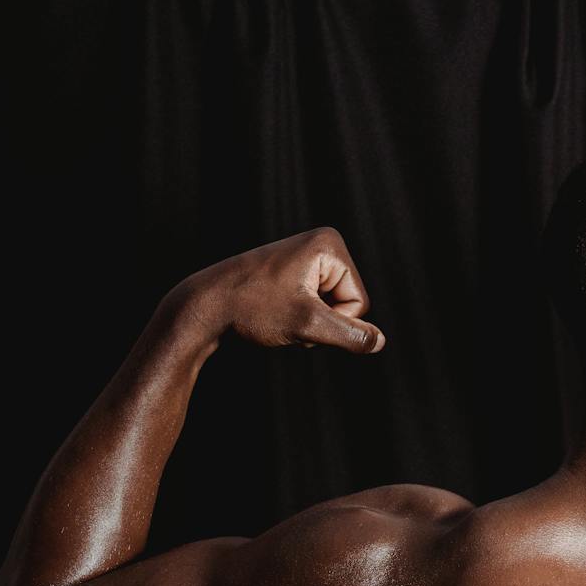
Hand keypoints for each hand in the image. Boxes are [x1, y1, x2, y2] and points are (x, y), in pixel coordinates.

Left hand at [179, 226, 386, 352]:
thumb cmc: (252, 309)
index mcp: (329, 244)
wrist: (205, 304)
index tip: (296, 312)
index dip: (332, 321)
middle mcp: (322, 243)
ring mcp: (308, 256)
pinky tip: (275, 312)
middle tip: (286, 315)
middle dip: (322, 321)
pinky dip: (300, 318)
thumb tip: (380, 342)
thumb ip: (350, 335)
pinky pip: (316, 304)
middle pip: (348, 303)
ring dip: (310, 323)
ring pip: (332, 308)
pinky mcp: (296, 270)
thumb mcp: (307, 324)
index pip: (359, 302)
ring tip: (278, 313)